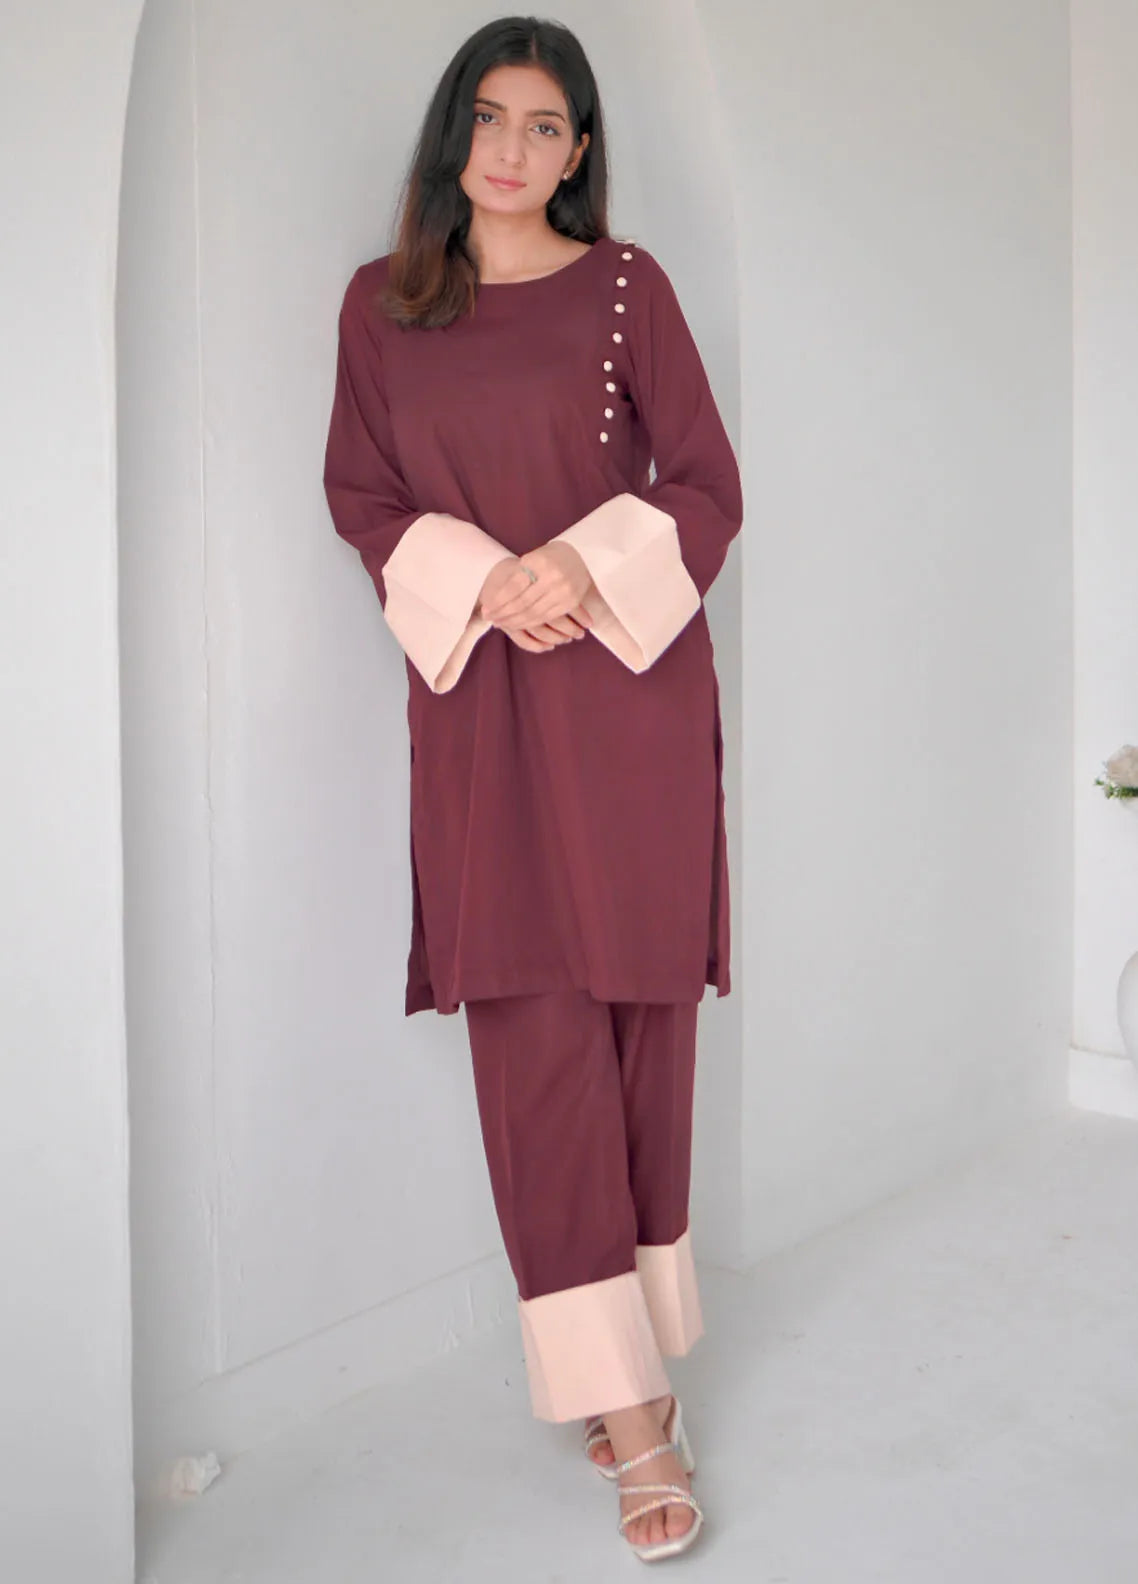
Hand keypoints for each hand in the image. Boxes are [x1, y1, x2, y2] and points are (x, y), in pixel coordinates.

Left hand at [478, 542, 594, 633]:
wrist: (583, 556)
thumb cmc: (551, 557)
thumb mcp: (532, 558)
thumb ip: (517, 576)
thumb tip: (495, 601)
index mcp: (538, 562)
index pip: (513, 586)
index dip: (498, 600)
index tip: (486, 609)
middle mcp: (552, 577)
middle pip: (522, 602)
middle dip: (504, 613)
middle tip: (490, 619)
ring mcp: (563, 591)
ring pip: (534, 613)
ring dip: (515, 621)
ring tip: (501, 623)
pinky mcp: (571, 602)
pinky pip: (546, 617)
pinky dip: (531, 623)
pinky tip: (519, 624)